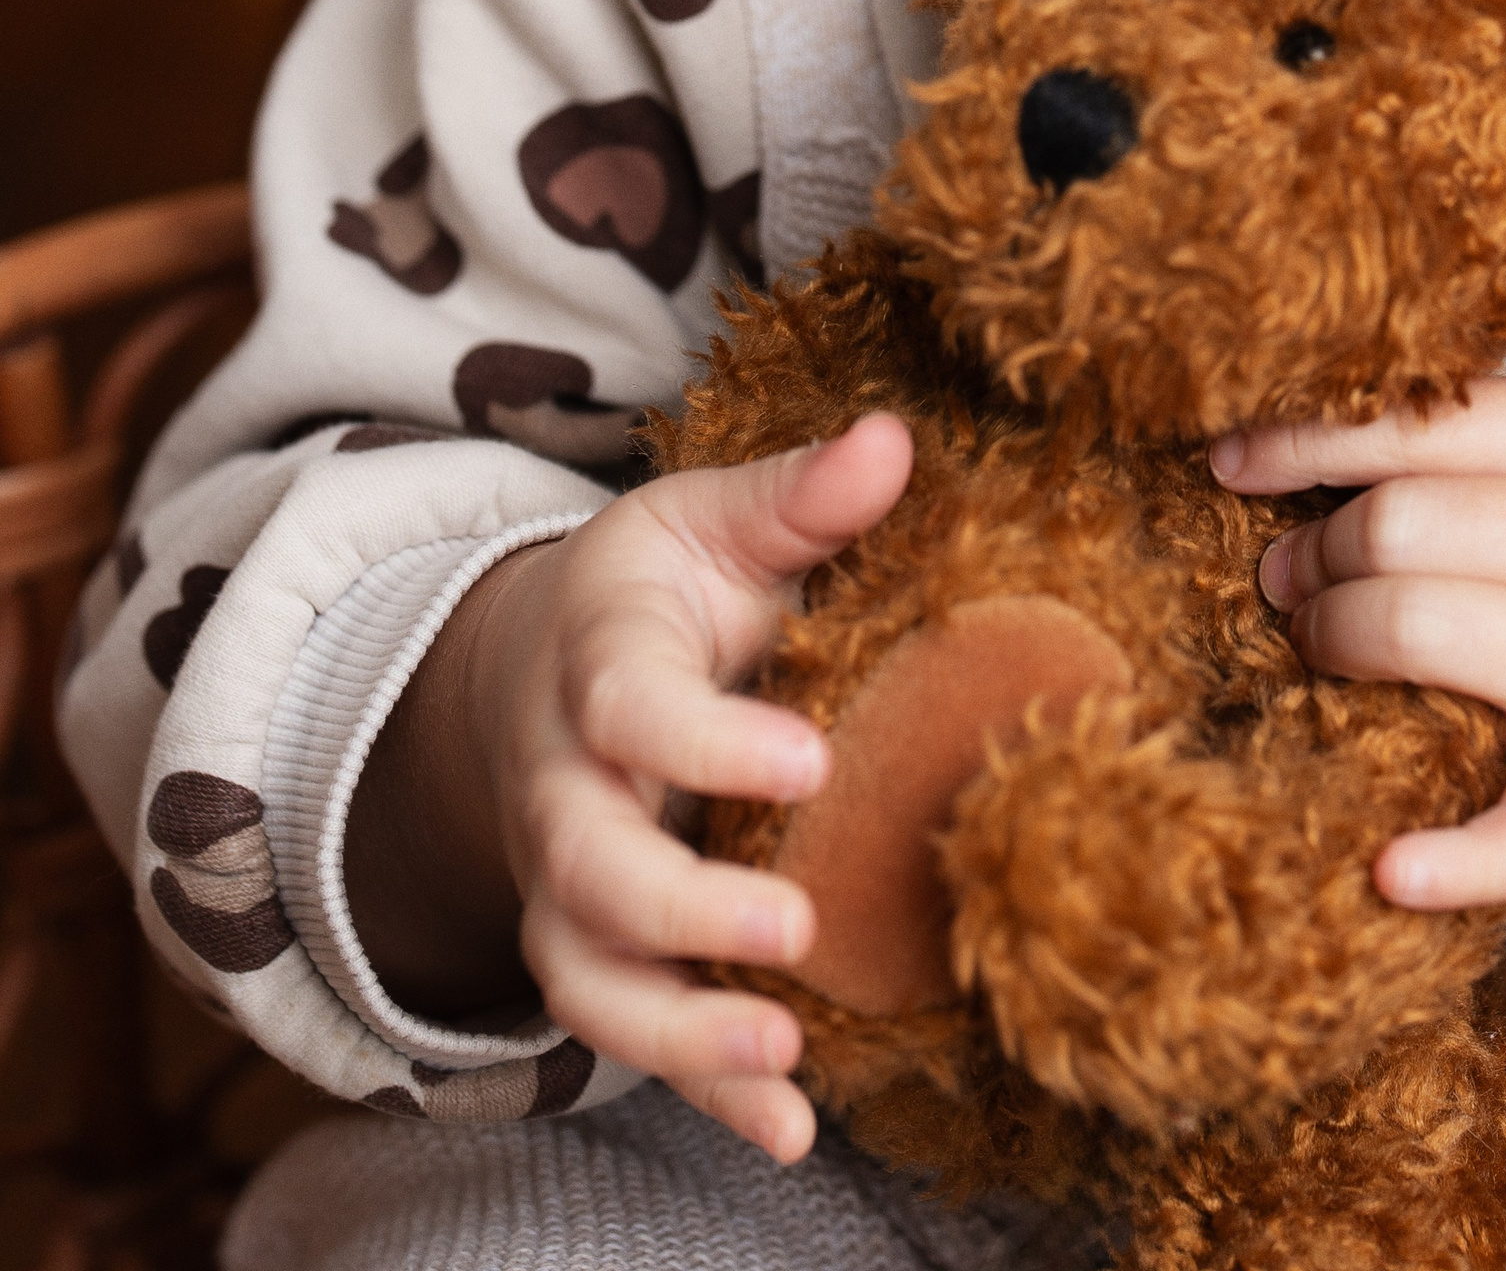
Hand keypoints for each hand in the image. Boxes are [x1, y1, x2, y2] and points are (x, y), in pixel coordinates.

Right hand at [346, 413, 912, 1160]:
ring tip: (786, 1060)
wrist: (548, 668)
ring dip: (681, 1035)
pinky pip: (631, 1034)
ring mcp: (572, 880)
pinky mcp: (605, 949)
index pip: (625, 707)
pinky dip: (706, 1093)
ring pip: (588, 977)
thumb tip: (894, 438)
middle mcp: (566, 785)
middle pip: (586, 868)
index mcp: (597, 661)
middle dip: (681, 911)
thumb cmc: (658, 590)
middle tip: (794, 931)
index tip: (811, 760)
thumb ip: (801, 495)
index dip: (706, 740)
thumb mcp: (715, 522)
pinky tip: (791, 1130)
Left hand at [1213, 380, 1505, 1001]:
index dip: (1308, 443)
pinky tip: (1388, 868)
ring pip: (1414, 630)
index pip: (1424, 422)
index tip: (1233, 463)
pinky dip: (1446, 862)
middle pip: (1400, 526)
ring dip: (1331, 638)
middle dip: (1315, 552)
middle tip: (1286, 575)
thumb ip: (1474, 436)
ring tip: (1319, 640)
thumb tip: (1291, 435)